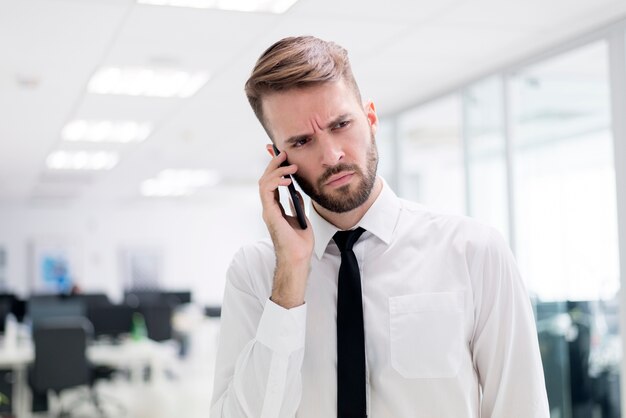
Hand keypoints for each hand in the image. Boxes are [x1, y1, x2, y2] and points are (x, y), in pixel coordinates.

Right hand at [259, 150, 313, 307]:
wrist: (299, 257)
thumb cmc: (300, 242)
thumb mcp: (300, 215)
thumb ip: (295, 202)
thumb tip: (296, 190)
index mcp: (275, 207)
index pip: (271, 182)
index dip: (273, 167)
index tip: (279, 154)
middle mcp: (269, 207)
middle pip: (265, 179)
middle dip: (273, 164)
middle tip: (284, 153)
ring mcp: (268, 210)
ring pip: (264, 183)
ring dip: (276, 171)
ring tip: (290, 167)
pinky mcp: (270, 214)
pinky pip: (267, 193)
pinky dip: (274, 182)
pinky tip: (286, 180)